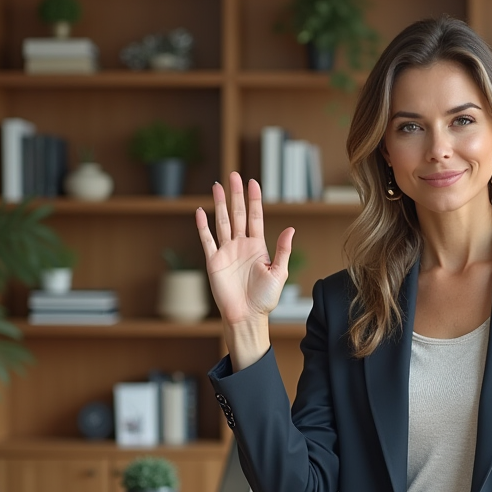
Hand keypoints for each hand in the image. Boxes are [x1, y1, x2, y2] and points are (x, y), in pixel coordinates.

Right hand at [196, 173, 293, 360]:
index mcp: (257, 246)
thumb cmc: (265, 299)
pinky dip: (203, 226)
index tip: (253, 182)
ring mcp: (226, 251)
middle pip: (238, 214)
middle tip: (233, 175)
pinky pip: (207, 240)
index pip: (255, 217)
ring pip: (222, 222)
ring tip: (217, 186)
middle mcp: (241, 245)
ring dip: (220, 204)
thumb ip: (283, 250)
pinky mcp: (213, 261)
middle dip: (236, 195)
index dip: (254, 200)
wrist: (247, 316)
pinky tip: (201, 211)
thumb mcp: (279, 273)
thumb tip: (290, 229)